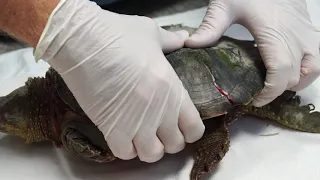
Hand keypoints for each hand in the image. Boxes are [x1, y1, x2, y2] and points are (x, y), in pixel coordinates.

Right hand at [34, 0, 203, 161]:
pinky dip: (126, 149)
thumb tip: (184, 37)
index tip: (182, 125)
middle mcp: (159, 112)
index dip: (190, 130)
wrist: (83, 41)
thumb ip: (171, 40)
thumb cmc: (119, 34)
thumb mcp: (151, 33)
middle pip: (175, 145)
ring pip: (152, 155)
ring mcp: (136, 123)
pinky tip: (123, 135)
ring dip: (149, 148)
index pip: (195, 128)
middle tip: (160, 129)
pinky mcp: (111, 128)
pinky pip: (125, 154)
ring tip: (142, 135)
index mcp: (173, 90)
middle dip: (170, 140)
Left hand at [185, 0, 319, 106]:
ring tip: (276, 86)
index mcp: (274, 32)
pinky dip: (308, 70)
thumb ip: (210, 27)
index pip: (281, 71)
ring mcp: (307, 33)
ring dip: (297, 82)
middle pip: (295, 76)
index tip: (255, 100)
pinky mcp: (312, 30)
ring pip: (313, 69)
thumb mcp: (225, 6)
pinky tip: (292, 70)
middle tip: (258, 94)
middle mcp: (296, 36)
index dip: (270, 92)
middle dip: (277, 91)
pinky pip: (318, 57)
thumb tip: (191, 44)